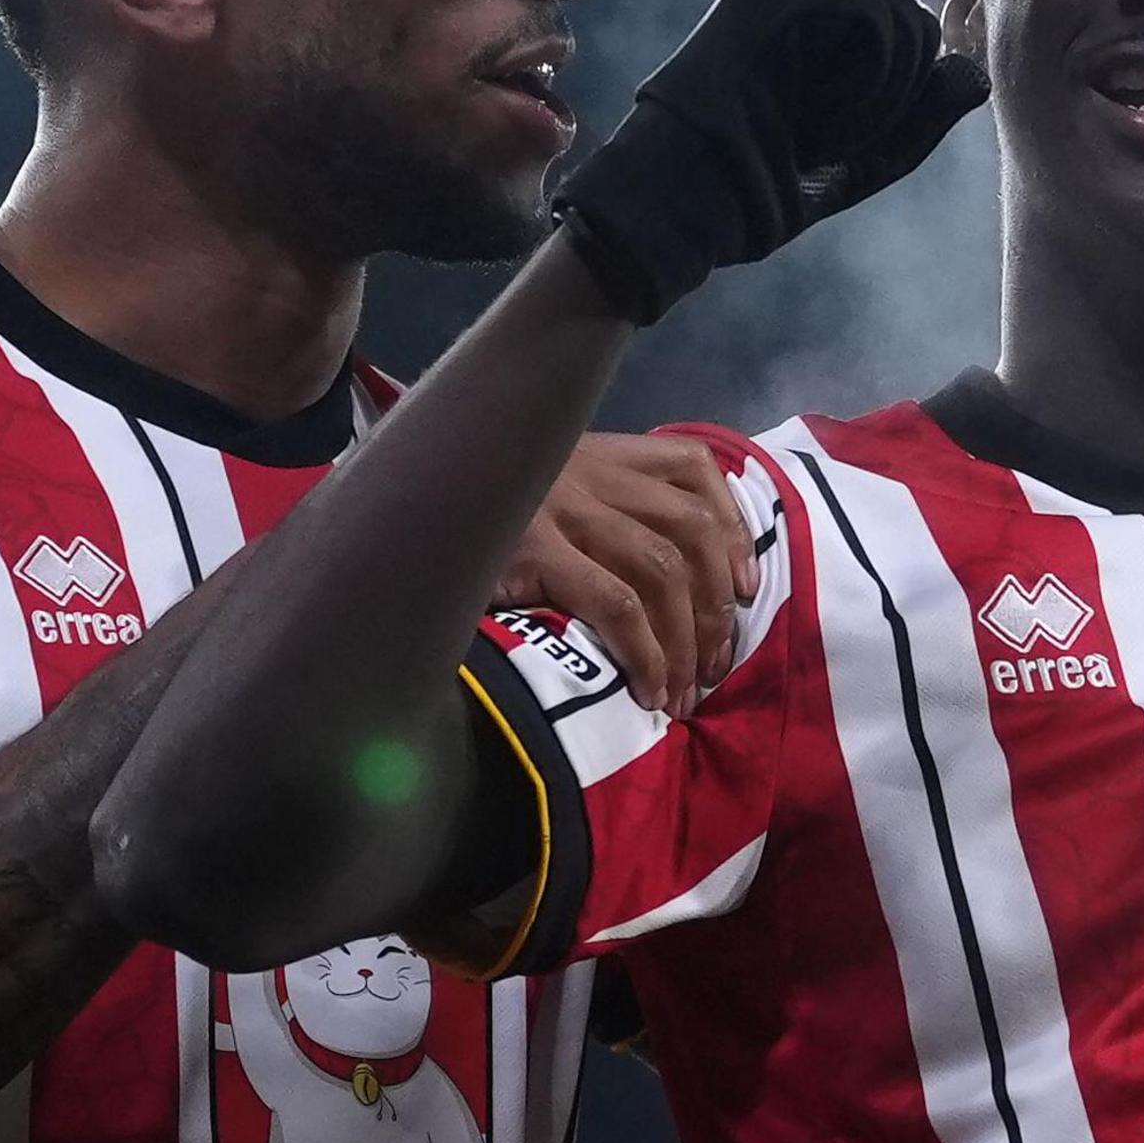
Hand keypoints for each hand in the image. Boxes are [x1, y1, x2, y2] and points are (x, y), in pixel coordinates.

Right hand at [495, 434, 760, 709]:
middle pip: (688, 530)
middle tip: (715, 664)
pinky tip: (649, 688)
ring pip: (660, 569)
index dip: (733, 529)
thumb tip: (670, 581)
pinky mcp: (534, 550)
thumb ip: (599, 507)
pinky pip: (615, 602)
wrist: (397, 514)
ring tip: (685, 690)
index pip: (693, 469)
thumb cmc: (472, 512)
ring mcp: (562, 509)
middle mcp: (589, 471)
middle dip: (716, 603)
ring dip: (685, 638)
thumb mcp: (542, 488)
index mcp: (599, 451)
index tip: (747, 587)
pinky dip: (645, 649)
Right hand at [555, 0, 987, 322]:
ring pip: (904, 20)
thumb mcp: (869, 160)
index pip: (913, 36)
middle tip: (832, 142)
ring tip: (818, 133)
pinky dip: (867, 81)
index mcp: (823, 32)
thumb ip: (925, 115)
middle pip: (917, 25)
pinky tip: (820, 117)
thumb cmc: (762, 191)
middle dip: (898, 101)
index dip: (914, 93)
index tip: (851, 145)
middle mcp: (807, 0)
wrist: (687, 206)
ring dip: (882, 100)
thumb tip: (976, 71)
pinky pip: (871, 13)